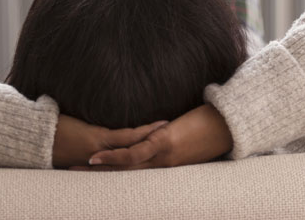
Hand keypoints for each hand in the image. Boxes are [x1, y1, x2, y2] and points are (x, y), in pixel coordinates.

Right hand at [70, 104, 232, 170]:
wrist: (230, 125)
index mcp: (166, 164)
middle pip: (126, 176)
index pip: (136, 174)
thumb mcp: (189, 138)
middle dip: (99, 178)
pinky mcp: (164, 143)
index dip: (114, 175)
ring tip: (78, 169)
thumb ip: (172, 139)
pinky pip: (134, 153)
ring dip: (100, 170)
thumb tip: (161, 133)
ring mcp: (162, 156)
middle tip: (74, 178)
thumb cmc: (212, 129)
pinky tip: (97, 158)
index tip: (93, 176)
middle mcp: (162, 165)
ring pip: (126, 168)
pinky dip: (115, 157)